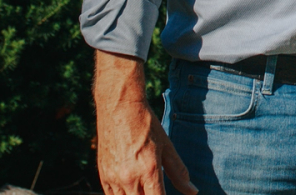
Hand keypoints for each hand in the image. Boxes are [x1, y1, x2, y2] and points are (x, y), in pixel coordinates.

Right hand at [94, 50, 196, 194]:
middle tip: (157, 191)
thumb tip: (192, 191)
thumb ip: (179, 172)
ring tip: (146, 189)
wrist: (120, 109)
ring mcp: (114, 179)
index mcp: (149, 170)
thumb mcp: (167, 147)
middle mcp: (129, 178)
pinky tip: (133, 190)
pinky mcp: (103, 176)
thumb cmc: (147, 126)